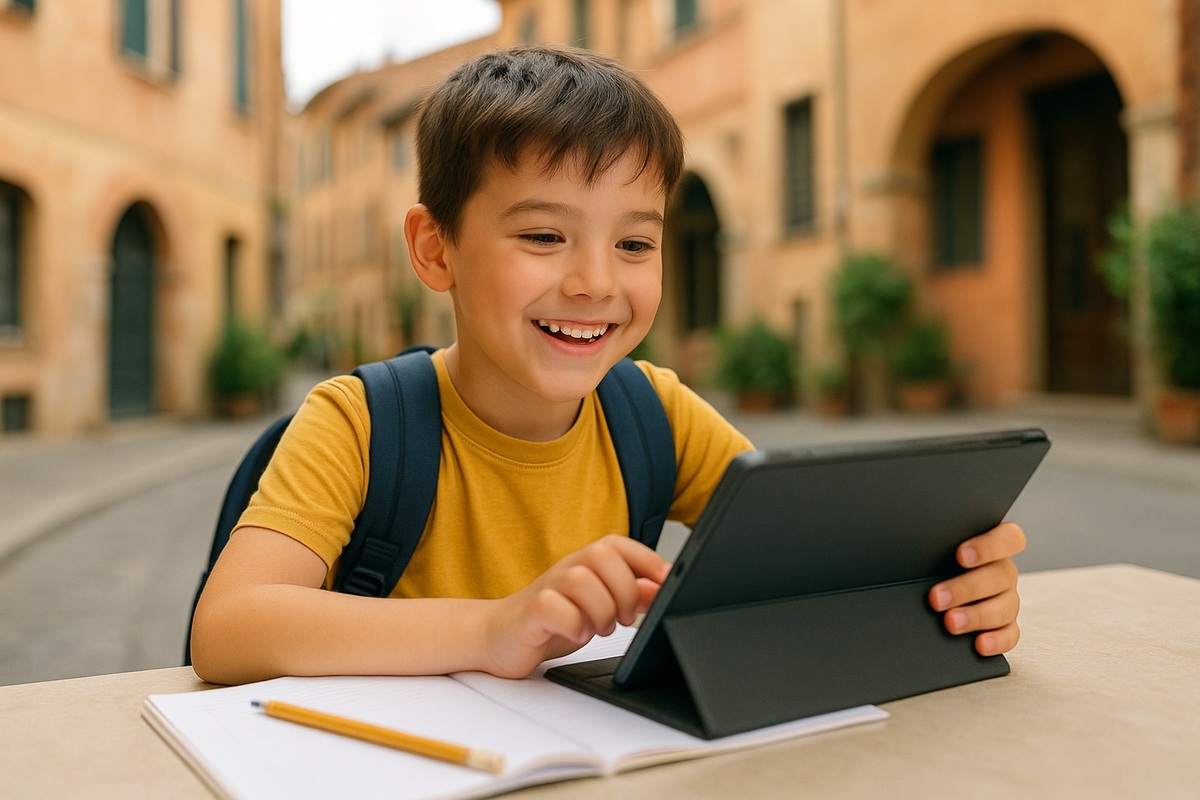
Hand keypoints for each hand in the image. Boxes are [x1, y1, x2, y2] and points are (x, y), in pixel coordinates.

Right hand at [480, 535, 670, 678]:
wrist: (500, 636)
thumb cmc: (553, 620)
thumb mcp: (600, 607)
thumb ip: (631, 597)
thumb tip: (662, 589)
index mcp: (585, 564)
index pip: (619, 545)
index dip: (647, 559)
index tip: (666, 581)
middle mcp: (566, 569)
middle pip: (602, 555)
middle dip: (623, 589)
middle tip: (624, 618)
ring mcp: (546, 588)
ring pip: (580, 579)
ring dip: (600, 609)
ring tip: (600, 627)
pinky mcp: (530, 611)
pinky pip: (552, 606)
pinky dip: (572, 623)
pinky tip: (577, 634)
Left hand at [928, 522, 1025, 656]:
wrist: (928, 590)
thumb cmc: (931, 563)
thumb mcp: (932, 550)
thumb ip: (935, 546)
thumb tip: (909, 546)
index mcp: (993, 545)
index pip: (1008, 538)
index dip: (990, 547)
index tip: (961, 556)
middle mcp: (1003, 571)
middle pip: (1000, 576)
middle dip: (967, 588)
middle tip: (937, 598)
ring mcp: (1006, 599)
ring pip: (1005, 606)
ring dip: (977, 615)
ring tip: (950, 622)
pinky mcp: (1005, 626)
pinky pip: (1010, 635)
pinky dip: (996, 640)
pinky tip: (979, 644)